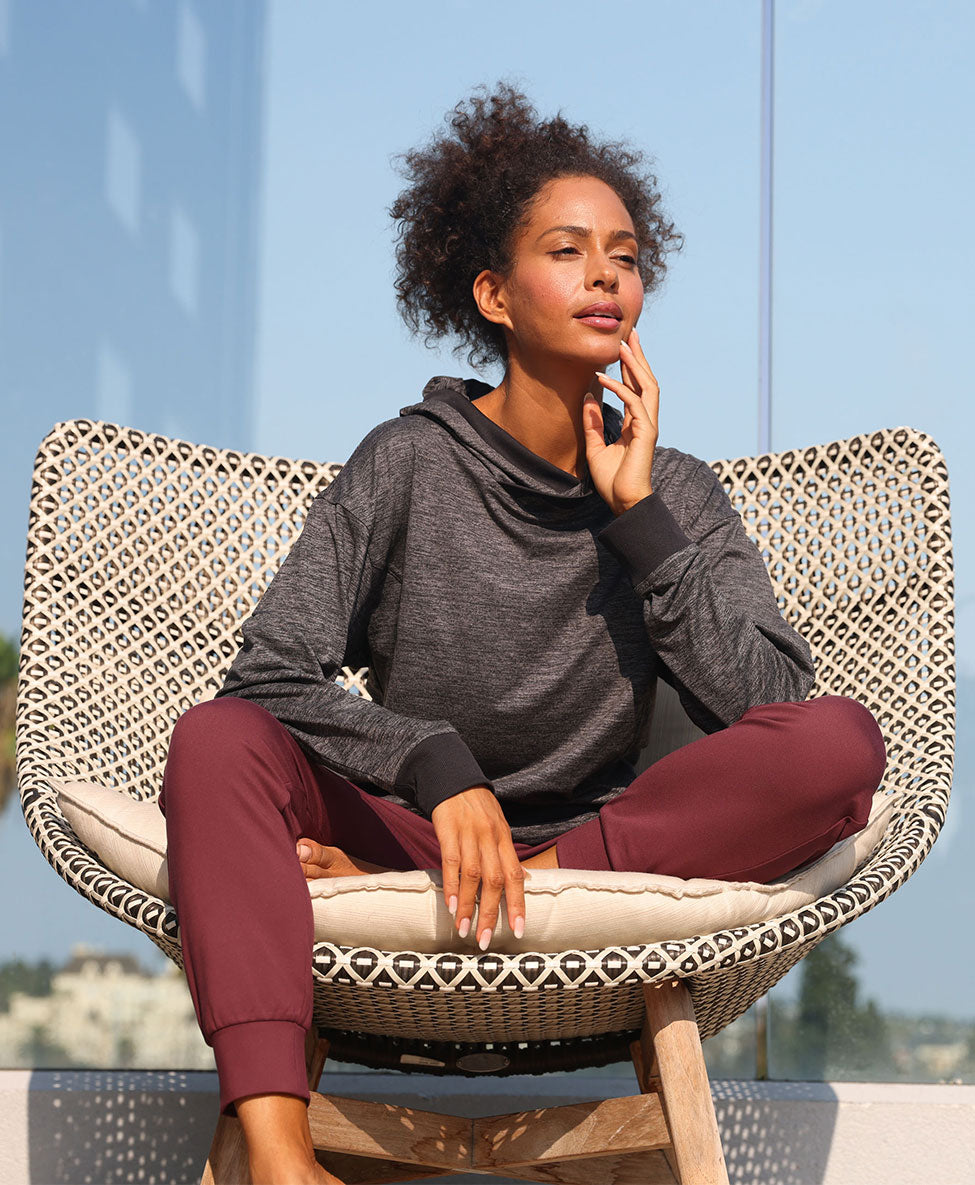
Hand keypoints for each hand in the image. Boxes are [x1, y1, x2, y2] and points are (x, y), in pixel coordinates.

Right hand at [431, 784, 527, 949]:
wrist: (453, 778)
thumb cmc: (477, 808)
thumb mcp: (498, 827)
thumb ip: (507, 854)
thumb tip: (525, 879)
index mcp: (504, 839)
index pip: (516, 876)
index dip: (518, 904)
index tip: (519, 931)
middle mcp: (490, 838)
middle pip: (496, 880)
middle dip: (492, 913)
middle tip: (486, 940)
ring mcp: (470, 834)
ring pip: (473, 875)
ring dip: (468, 905)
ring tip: (463, 930)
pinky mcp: (449, 830)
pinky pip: (451, 861)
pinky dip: (451, 885)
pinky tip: (450, 905)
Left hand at [582, 326, 659, 515]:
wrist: (623, 502)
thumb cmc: (612, 480)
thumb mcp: (595, 446)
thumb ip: (593, 422)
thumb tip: (587, 397)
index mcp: (636, 423)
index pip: (635, 388)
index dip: (629, 367)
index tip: (622, 348)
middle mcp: (646, 421)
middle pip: (646, 381)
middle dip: (638, 357)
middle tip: (629, 334)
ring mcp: (648, 426)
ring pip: (647, 387)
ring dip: (635, 365)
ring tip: (622, 346)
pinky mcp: (646, 433)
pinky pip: (634, 403)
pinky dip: (619, 388)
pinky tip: (603, 377)